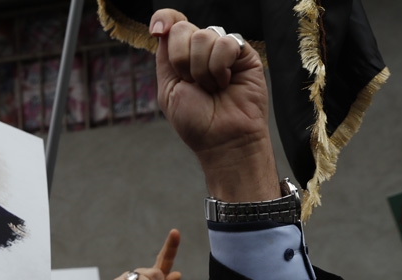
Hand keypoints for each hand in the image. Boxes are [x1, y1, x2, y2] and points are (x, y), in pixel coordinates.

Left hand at [151, 9, 278, 202]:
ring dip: (201, 69)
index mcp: (181, 56)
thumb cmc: (195, 121)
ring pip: (204, 36)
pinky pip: (226, 42)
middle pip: (183, 29)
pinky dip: (220, 67)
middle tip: (192, 83)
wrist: (222, 138)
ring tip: (212, 88)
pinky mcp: (244, 53)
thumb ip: (165, 58)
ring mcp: (223, 49)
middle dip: (181, 60)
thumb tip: (163, 28)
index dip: (165, 18)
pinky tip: (225, 82)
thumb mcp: (168, 90)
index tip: (157, 30)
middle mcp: (201, 49)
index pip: (172, 23)